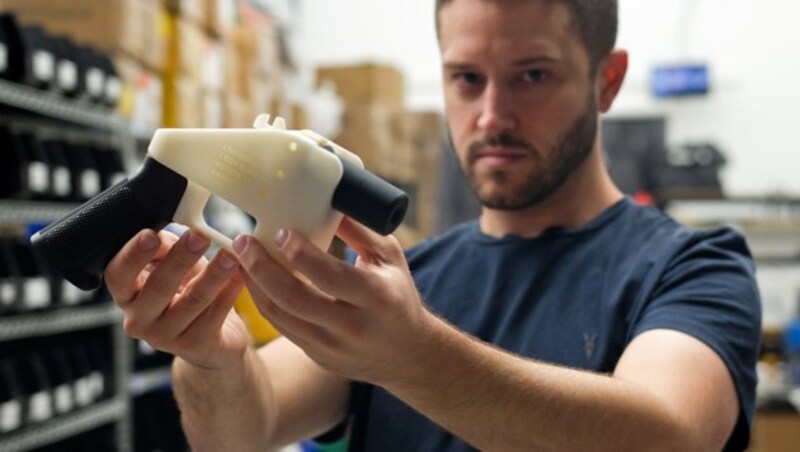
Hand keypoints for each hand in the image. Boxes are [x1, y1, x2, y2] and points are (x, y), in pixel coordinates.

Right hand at [105, 229, 248, 369]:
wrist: (209, 341)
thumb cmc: (186, 294)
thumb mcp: (173, 266)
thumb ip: (165, 248)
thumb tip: (164, 234)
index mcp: (127, 295)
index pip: (117, 274)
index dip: (132, 255)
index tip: (151, 235)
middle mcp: (139, 319)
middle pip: (158, 287)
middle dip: (180, 259)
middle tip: (200, 237)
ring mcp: (165, 337)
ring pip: (191, 301)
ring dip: (213, 275)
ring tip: (229, 256)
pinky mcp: (195, 346)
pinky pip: (215, 315)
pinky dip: (229, 293)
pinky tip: (241, 276)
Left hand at [233, 218, 431, 384]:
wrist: (406, 354)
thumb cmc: (397, 295)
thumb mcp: (390, 259)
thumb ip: (361, 230)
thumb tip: (329, 200)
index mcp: (377, 296)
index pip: (330, 276)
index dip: (301, 254)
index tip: (280, 231)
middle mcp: (354, 325)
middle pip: (295, 298)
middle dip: (262, 268)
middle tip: (243, 241)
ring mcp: (333, 345)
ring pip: (280, 315)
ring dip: (254, 284)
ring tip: (240, 257)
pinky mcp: (317, 355)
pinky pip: (282, 327)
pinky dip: (263, 301)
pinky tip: (253, 280)